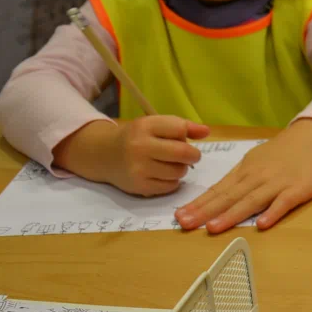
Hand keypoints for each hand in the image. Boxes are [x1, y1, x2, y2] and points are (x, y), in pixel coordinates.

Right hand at [53, 116, 207, 195]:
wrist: (105, 155)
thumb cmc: (137, 137)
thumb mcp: (155, 124)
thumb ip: (182, 126)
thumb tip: (206, 132)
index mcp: (145, 126)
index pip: (180, 129)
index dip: (187, 135)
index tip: (184, 139)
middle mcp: (140, 147)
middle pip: (183, 153)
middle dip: (193, 155)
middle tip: (191, 156)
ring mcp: (138, 168)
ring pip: (179, 171)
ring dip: (182, 169)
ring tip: (172, 164)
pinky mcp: (139, 187)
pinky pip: (170, 186)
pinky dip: (172, 181)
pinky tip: (163, 174)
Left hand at [174, 118, 311, 232]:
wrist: (310, 138)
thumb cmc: (279, 153)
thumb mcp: (253, 162)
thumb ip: (236, 181)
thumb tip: (212, 199)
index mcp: (244, 172)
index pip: (217, 190)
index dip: (198, 204)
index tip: (179, 216)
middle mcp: (256, 178)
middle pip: (228, 197)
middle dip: (205, 212)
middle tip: (185, 224)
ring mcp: (277, 184)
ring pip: (251, 201)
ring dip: (232, 215)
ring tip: (213, 228)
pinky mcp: (297, 190)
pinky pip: (283, 202)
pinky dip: (272, 212)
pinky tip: (261, 224)